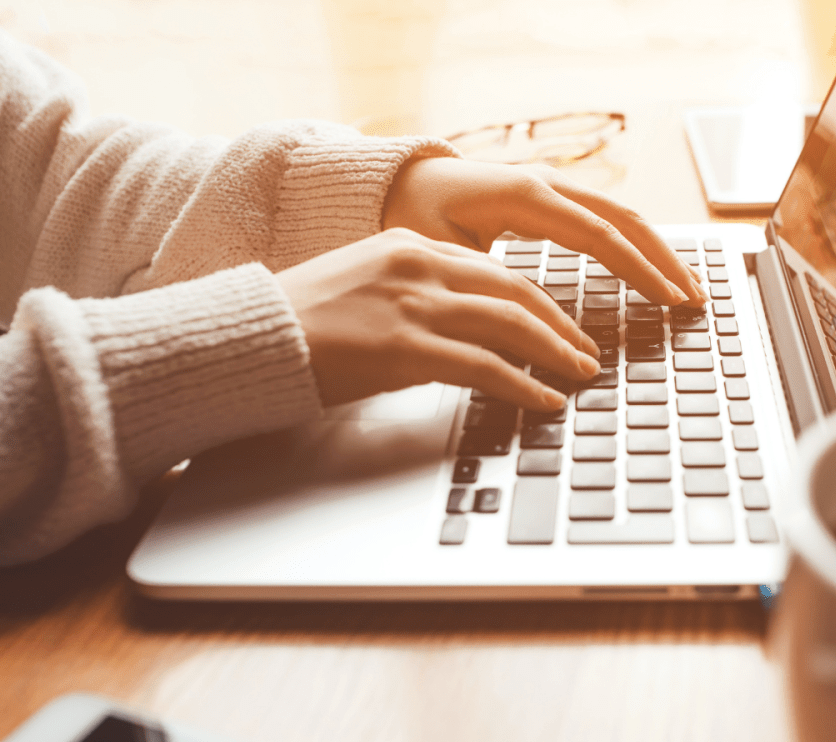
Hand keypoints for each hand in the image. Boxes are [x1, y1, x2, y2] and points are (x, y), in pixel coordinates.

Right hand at [277, 229, 601, 410]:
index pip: (492, 270)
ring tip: (579, 376)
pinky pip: (485, 366)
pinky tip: (544, 400)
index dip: (536, 299)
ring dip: (554, 352)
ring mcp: (412, 305)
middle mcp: (416, 267)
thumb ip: (412, 294)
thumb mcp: (362, 285)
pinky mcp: (404, 348)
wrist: (250, 337)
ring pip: (509, 324)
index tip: (560, 322)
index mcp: (406, 246)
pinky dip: (523, 385)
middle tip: (585, 351)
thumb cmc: (299, 322)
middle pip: (513, 291)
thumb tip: (458, 328)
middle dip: (558, 324)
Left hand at [383, 157, 706, 306]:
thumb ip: (491, 285)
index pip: (600, 233)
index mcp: (523, 194)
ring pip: (622, 217)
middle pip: (626, 219)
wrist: (396, 185)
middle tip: (696, 300)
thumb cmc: (413, 219)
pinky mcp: (552, 200)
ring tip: (687, 290)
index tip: (668, 300)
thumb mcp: (443, 255)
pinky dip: (636, 247)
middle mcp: (546, 183)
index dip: (639, 269)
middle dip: (666, 261)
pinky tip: (652, 273)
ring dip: (659, 253)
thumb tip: (536, 328)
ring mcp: (552, 187)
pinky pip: (606, 220)